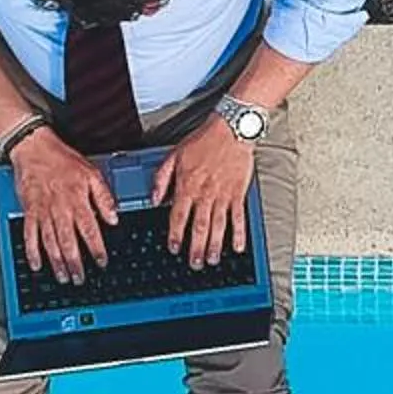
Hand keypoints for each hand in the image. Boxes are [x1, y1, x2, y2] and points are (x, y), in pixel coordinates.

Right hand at [11, 127, 114, 282]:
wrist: (34, 148)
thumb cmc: (62, 160)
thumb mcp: (92, 173)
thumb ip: (104, 197)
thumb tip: (114, 217)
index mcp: (78, 201)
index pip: (90, 231)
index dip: (97, 249)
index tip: (102, 262)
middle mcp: (60, 210)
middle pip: (69, 242)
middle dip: (75, 264)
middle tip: (80, 278)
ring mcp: (43, 212)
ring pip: (50, 243)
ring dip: (57, 262)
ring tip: (63, 277)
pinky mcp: (29, 211)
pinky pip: (29, 235)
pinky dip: (32, 252)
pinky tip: (36, 264)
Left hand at [154, 114, 257, 266]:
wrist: (231, 129)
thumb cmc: (203, 140)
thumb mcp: (174, 155)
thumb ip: (161, 178)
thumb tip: (153, 198)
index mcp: (187, 185)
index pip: (178, 215)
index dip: (175, 234)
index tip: (173, 248)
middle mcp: (205, 193)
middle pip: (199, 226)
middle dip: (196, 247)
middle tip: (194, 263)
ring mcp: (223, 195)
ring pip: (218, 225)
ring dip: (215, 245)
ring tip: (212, 260)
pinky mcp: (238, 193)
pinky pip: (239, 217)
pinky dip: (239, 233)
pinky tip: (238, 246)